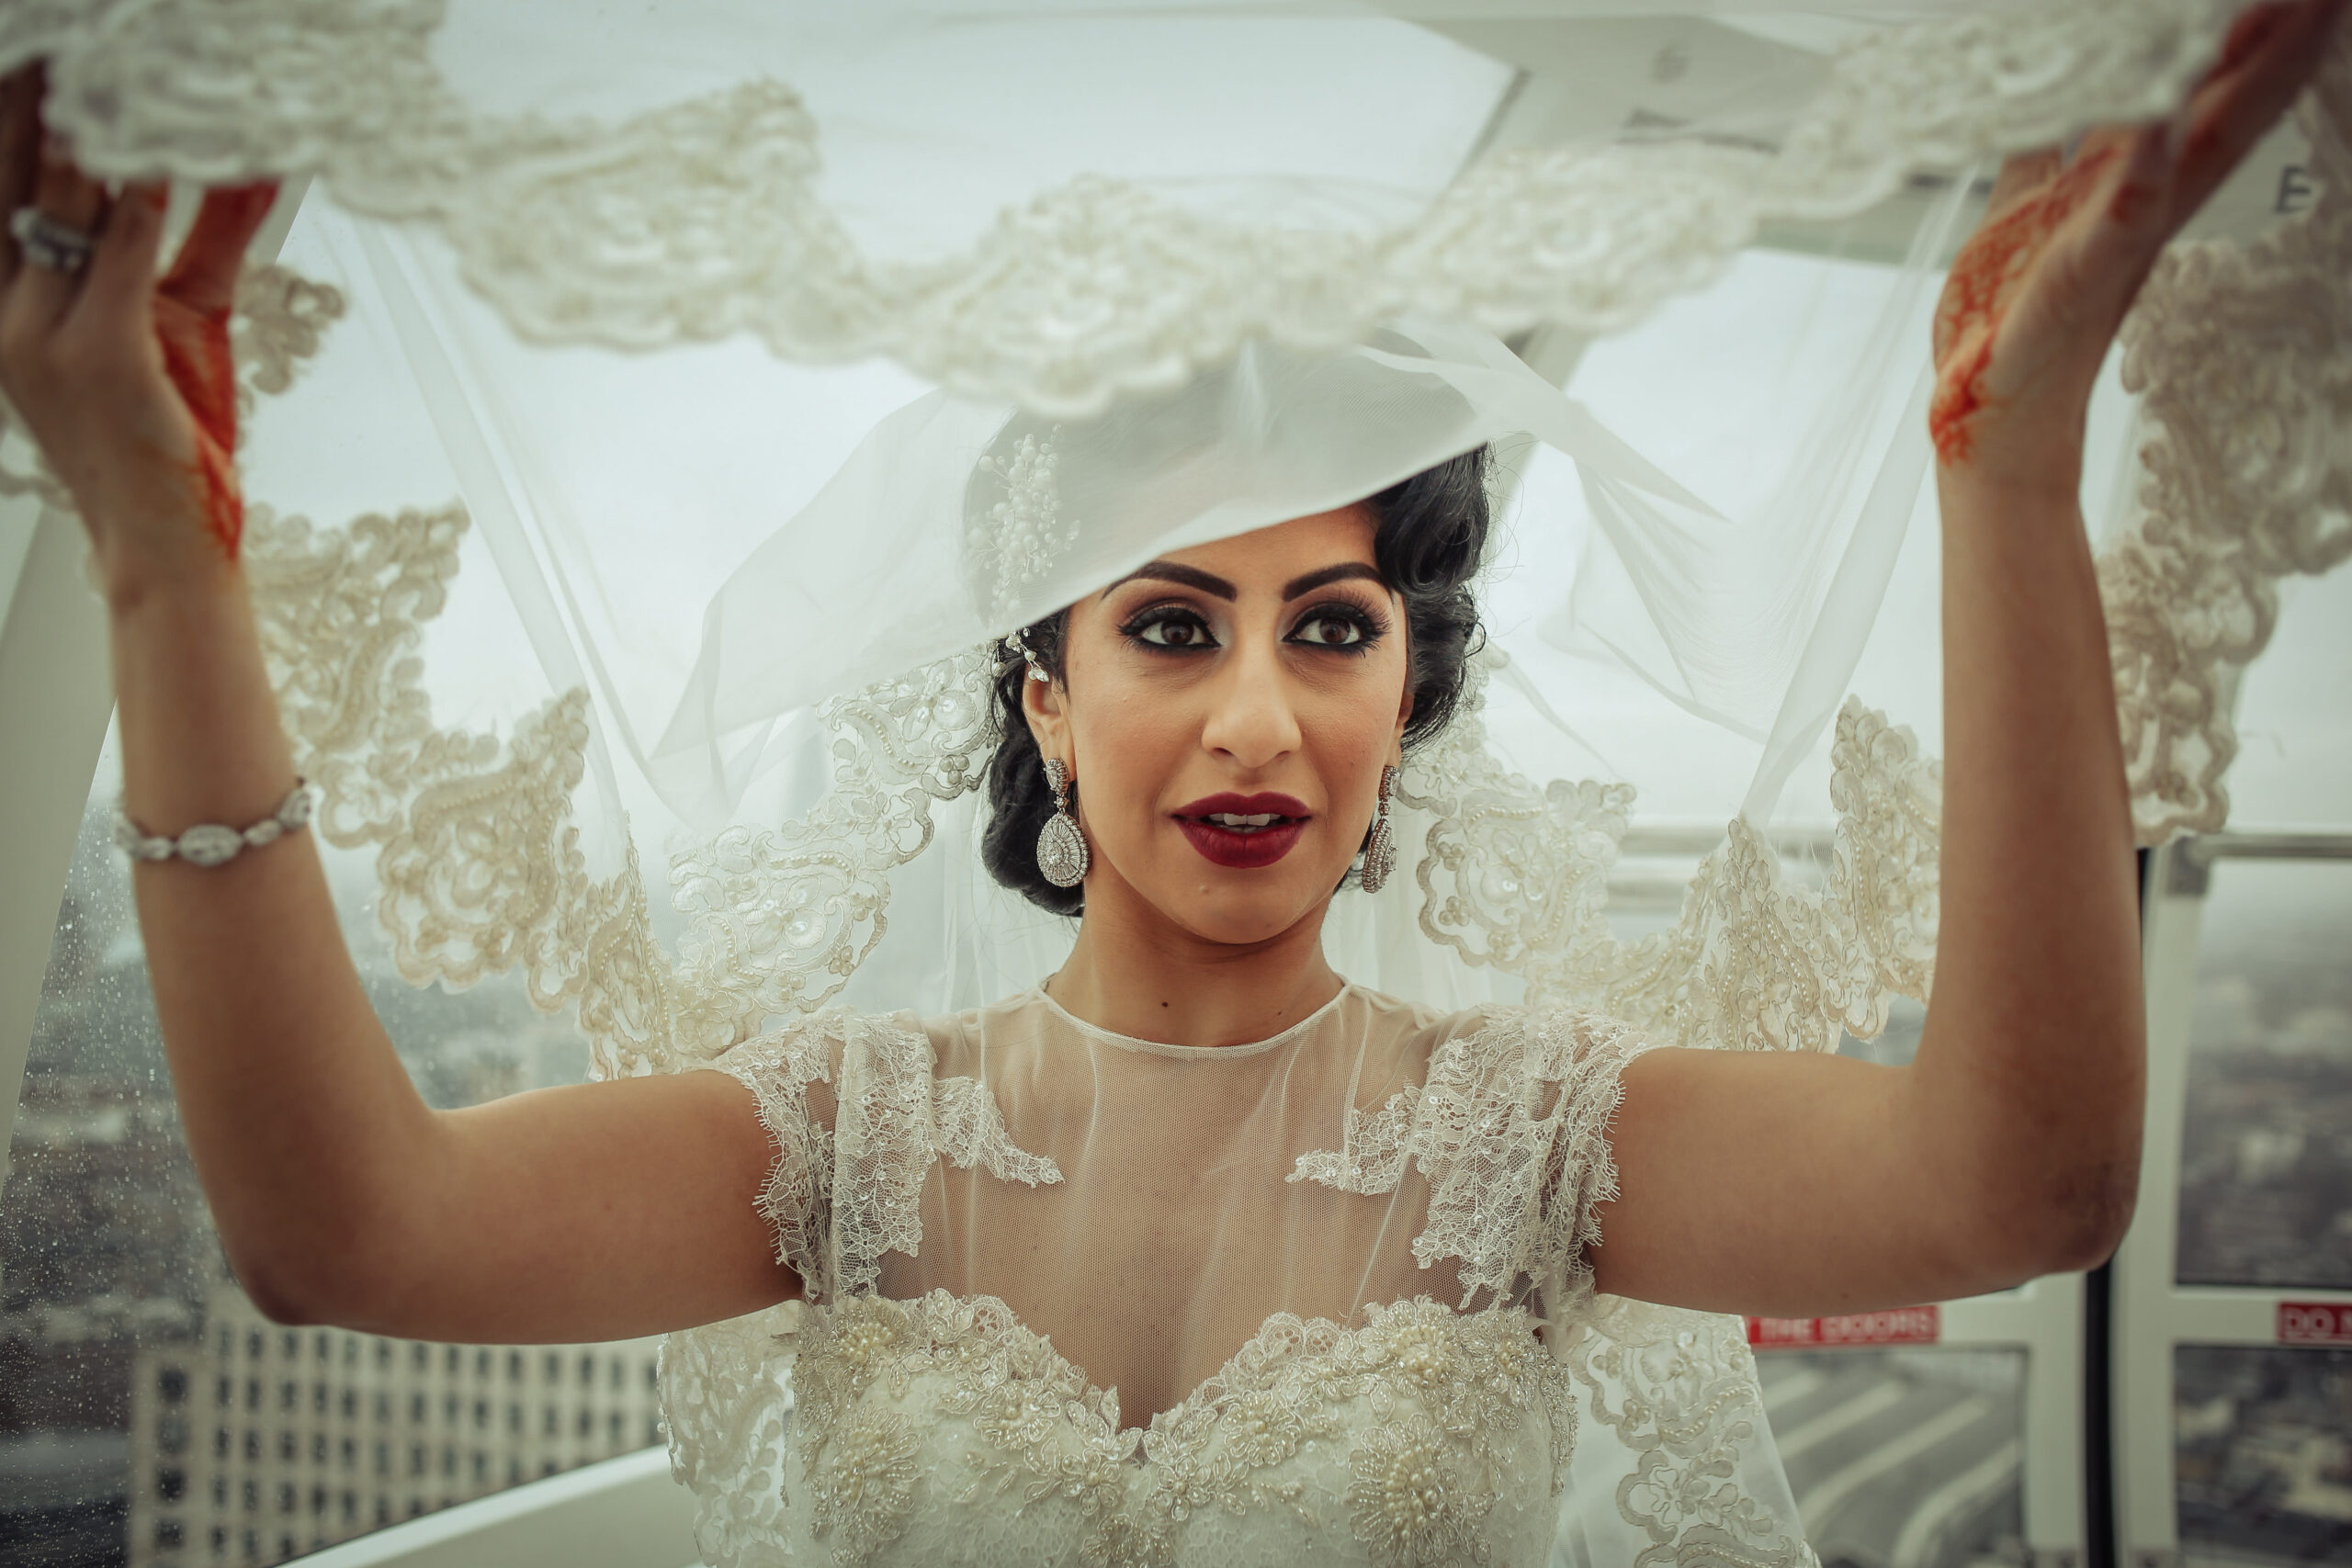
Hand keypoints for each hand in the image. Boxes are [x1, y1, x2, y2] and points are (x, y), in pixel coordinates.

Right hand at [0, 64, 278, 604]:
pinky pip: (123, 252)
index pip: (0, 183)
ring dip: (97, 127)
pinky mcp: (98, 355)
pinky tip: (169, 149)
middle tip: (74, 36)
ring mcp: (43, 334)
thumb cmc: (169, 438)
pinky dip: (146, 194)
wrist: (165, 546)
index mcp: (9, 303)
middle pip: (17, 172)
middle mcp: (9, 312)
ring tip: (127, 65)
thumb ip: (200, 239)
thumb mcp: (179, 322)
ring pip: (65, 199)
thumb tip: (243, 167)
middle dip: (43, 97)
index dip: (18, 112)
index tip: (46, 52)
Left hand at [1929, 0, 2344, 493]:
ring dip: (2240, 87)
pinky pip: (2115, 223)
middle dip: (2273, 48)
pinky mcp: (2076, 280)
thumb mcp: (2020, 216)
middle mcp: (2136, 211)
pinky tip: (2156, 130)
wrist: (1985, 415)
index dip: (2242, 45)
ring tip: (2287, 17)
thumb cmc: (2005, 320)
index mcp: (2122, 188)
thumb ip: (2038, 161)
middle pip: (2221, 115)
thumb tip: (2045, 107)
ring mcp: (2113, 244)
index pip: (2194, 100)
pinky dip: (2137, 175)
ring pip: (2192, 154)